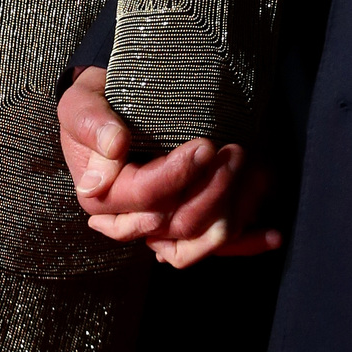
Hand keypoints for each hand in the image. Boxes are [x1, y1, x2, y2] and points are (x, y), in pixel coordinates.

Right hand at [59, 66, 280, 266]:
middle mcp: (130, 221)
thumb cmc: (94, 108)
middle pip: (179, 223)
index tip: (204, 147)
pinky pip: (215, 248)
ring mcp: (159, 229)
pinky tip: (270, 233)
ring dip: (232, 208)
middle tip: (234, 152)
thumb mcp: (81, 104)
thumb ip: (92, 123)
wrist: (108, 113)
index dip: (178, 175)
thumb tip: (114, 146)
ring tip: (251, 170)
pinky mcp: (182, 229)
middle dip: (212, 189)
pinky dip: (245, 243)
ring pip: (201, 239)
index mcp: (102, 197)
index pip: (147, 196)